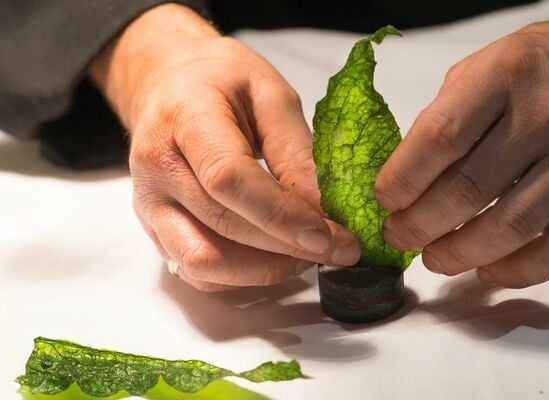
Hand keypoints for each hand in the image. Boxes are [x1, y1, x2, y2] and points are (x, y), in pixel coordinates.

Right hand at [90, 4, 359, 290]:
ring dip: (266, 270)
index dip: (282, 215)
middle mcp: (157, 168)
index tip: (330, 235)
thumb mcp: (270, 93)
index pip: (229, 179)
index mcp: (184, 119)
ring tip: (309, 255)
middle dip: (290, 248)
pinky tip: (277, 259)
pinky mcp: (155, 230)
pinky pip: (198, 273)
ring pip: (205, 263)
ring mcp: (149, 205)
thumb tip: (325, 212)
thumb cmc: (220, 81)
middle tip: (340, 250)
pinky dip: (243, 278)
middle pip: (224, 226)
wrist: (168, 83)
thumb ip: (296, 152)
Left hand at [376, 0, 548, 287]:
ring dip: (462, 253)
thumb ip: (446, 116)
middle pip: (469, 190)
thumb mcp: (484, 65)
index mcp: (504, 77)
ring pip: (513, 226)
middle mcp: (545, 116)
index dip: (403, 179)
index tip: (384, 199)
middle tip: (399, 235)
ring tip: (434, 257)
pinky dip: (522, 271)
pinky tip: (490, 270)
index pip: (441, 138)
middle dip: (420, 225)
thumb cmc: (544, 62)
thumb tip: (407, 178)